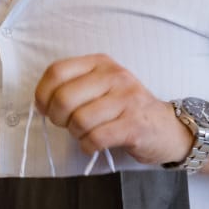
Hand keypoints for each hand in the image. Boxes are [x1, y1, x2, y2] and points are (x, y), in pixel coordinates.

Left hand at [34, 54, 190, 166]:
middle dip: (58, 118)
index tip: (45, 108)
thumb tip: (41, 102)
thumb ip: (73, 86)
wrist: (167, 128)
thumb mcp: (101, 86)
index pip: (57, 71)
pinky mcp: (134, 125)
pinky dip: (87, 146)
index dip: (42, 93)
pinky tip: (93, 144)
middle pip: (64, 98)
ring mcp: (127, 99)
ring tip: (85, 133)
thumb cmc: (125, 108)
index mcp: (100, 63)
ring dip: (76, 133)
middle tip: (67, 124)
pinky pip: (96, 138)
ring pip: (79, 120)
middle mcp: (114, 76)